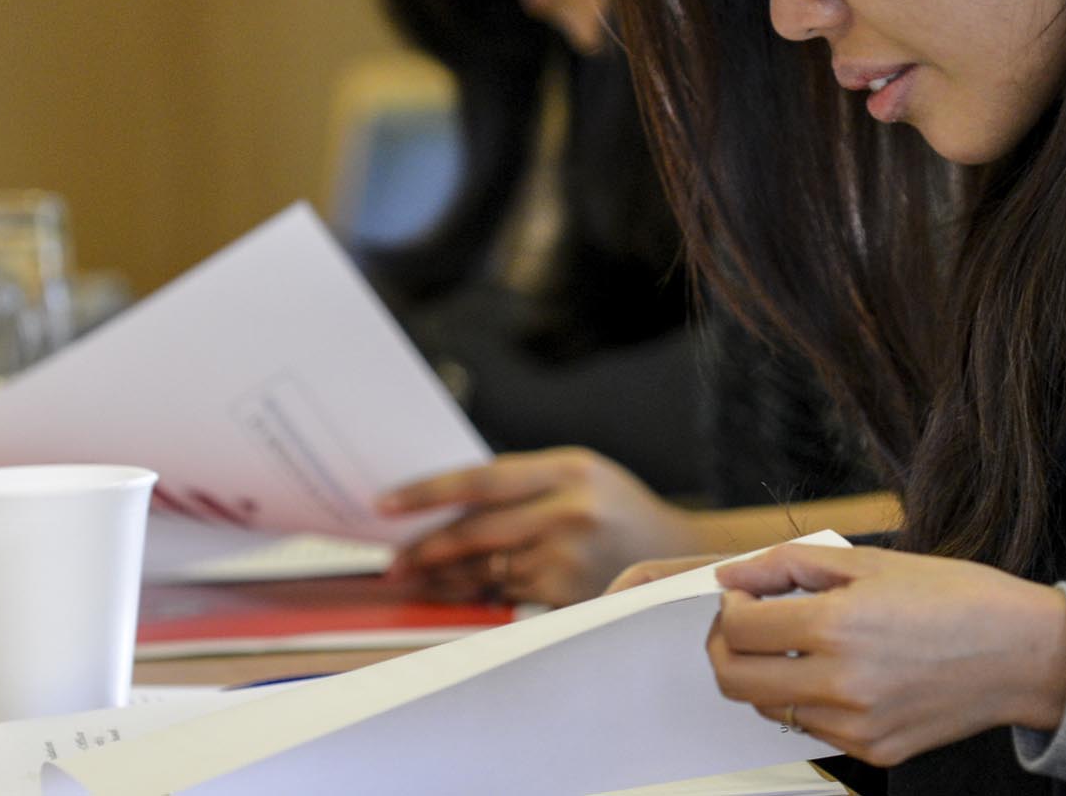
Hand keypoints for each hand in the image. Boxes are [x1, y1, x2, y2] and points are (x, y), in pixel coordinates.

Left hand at [377, 447, 704, 606]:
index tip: (384, 504)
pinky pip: (508, 595)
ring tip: (414, 579)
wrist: (681, 555)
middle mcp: (570, 510)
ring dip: (443, 578)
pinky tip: (458, 594)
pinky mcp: (571, 593)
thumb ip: (523, 483)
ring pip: (486, 569)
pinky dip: (478, 595)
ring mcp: (571, 555)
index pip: (481, 479)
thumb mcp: (579, 476)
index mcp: (569, 469)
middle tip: (392, 560)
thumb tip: (444, 505)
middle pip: (476, 530)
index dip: (426, 492)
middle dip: (425, 548)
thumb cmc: (617, 510)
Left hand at [705, 542, 1065, 767]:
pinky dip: (807, 699)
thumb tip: (733, 576)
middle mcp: (842, 683)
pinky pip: (812, 728)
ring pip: (768, 708)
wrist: (1023, 653)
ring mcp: (857, 725)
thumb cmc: (956, 597)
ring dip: (763, 675)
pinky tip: (835, 670)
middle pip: (735, 679)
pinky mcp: (874, 751)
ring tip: (794, 644)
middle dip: (724, 648)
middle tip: (742, 625)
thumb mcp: (870, 561)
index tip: (741, 597)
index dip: (727, 608)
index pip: (738, 629)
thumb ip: (789, 566)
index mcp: (838, 625)